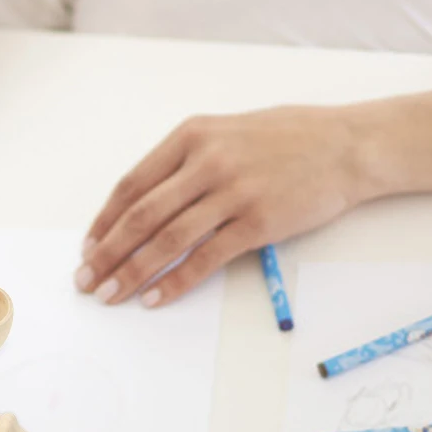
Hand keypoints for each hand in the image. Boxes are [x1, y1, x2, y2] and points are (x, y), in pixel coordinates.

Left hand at [76, 106, 368, 306]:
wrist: (346, 145)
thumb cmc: (286, 138)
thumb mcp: (225, 133)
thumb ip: (184, 162)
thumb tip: (142, 205)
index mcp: (191, 135)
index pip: (132, 185)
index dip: (104, 220)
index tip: (88, 247)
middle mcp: (206, 161)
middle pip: (141, 215)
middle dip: (107, 252)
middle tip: (85, 280)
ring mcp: (232, 192)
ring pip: (167, 239)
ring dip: (133, 272)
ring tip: (110, 294)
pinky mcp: (258, 222)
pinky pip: (206, 258)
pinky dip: (176, 282)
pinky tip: (155, 298)